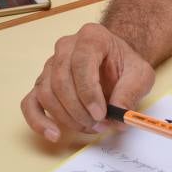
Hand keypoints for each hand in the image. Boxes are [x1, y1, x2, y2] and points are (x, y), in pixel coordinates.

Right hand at [20, 22, 155, 142]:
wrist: (116, 62)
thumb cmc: (125, 65)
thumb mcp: (141, 75)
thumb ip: (131, 92)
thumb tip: (119, 117)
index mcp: (91, 37)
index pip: (81, 62)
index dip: (88, 92)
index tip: (101, 114)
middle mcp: (66, 47)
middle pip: (61, 80)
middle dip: (79, 109)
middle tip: (99, 124)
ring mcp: (50, 65)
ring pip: (46, 93)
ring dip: (66, 117)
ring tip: (89, 127)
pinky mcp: (42, 84)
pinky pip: (30, 103)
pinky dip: (38, 121)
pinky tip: (54, 134)